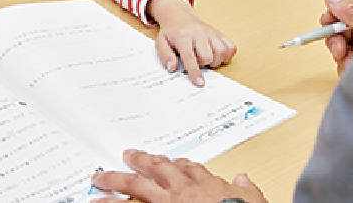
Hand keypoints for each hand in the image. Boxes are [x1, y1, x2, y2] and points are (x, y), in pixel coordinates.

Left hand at [92, 149, 267, 202]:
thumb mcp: (252, 200)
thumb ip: (246, 189)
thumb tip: (245, 180)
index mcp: (206, 185)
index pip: (188, 169)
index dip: (177, 164)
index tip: (170, 161)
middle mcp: (183, 190)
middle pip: (157, 169)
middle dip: (140, 162)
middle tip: (126, 155)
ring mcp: (167, 202)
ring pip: (136, 186)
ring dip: (117, 181)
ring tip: (100, 180)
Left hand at [147, 0, 236, 86]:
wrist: (180, 16)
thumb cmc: (171, 32)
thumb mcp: (161, 42)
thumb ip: (165, 56)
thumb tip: (172, 68)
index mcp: (183, 37)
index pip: (190, 56)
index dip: (195, 71)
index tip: (200, 83)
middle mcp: (199, 33)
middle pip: (208, 56)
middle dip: (204, 64)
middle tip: (197, 61)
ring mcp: (211, 32)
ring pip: (222, 52)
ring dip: (216, 61)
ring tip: (208, 59)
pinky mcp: (219, 33)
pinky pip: (231, 47)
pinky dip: (227, 55)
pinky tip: (218, 56)